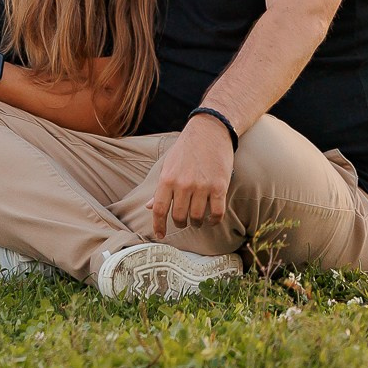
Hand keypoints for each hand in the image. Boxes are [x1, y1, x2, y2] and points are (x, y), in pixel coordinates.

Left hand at [147, 114, 235, 238]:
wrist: (210, 131)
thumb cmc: (186, 148)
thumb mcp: (168, 164)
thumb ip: (160, 188)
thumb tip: (148, 207)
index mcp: (167, 179)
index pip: (158, 209)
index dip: (158, 226)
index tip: (160, 236)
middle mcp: (183, 184)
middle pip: (179, 216)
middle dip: (180, 223)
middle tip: (183, 222)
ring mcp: (202, 186)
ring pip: (197, 217)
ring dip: (197, 222)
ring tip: (197, 219)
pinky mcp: (219, 186)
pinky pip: (217, 213)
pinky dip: (214, 221)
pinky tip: (212, 219)